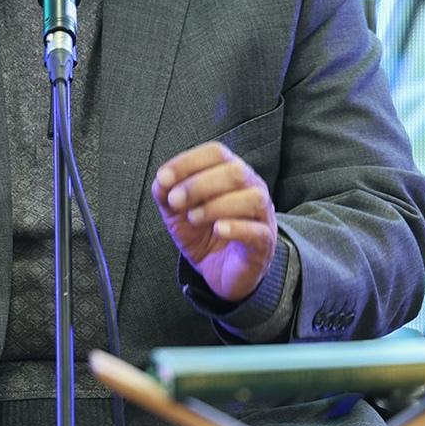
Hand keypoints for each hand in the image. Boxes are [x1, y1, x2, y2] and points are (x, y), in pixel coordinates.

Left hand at [151, 140, 277, 302]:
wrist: (221, 272)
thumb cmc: (204, 234)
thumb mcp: (177, 213)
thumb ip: (167, 194)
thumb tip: (161, 180)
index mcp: (230, 174)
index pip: (216, 153)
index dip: (188, 161)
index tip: (164, 178)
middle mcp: (251, 189)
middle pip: (234, 171)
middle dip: (199, 184)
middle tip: (175, 201)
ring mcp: (262, 216)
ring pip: (252, 198)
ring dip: (216, 206)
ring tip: (194, 218)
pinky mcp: (264, 244)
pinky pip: (258, 231)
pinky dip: (236, 228)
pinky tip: (218, 230)